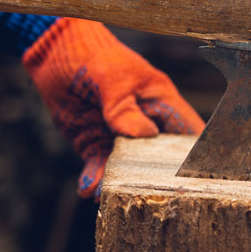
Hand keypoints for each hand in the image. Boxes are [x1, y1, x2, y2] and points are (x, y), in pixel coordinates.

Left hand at [23, 18, 204, 198]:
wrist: (54, 51)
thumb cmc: (93, 54)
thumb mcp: (112, 77)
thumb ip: (125, 107)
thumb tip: (143, 135)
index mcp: (160, 103)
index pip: (187, 134)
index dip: (195, 158)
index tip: (196, 182)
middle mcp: (143, 124)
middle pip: (157, 160)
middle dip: (155, 181)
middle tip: (149, 199)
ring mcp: (117, 137)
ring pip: (125, 169)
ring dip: (118, 184)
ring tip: (106, 196)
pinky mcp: (92, 143)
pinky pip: (97, 167)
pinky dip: (93, 180)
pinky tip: (87, 190)